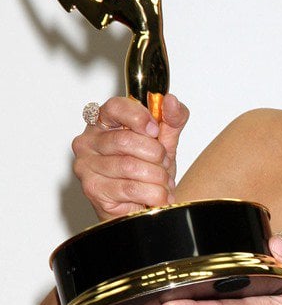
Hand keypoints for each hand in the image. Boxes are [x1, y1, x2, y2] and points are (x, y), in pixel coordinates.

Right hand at [72, 94, 188, 219]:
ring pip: (129, 166)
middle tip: (164, 163)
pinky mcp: (92, 189)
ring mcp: (86, 165)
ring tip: (164, 181)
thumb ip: (172, 119)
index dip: (139, 117)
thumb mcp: (165, 140)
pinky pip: (130, 188)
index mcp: (104, 120)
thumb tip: (171, 101)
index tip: (155, 130)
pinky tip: (158, 195)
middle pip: (125, 140)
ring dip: (157, 176)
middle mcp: (89, 141)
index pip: (115, 107)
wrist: (143, 203)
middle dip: (155, 153)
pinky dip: (152, 193)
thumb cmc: (148, 167)